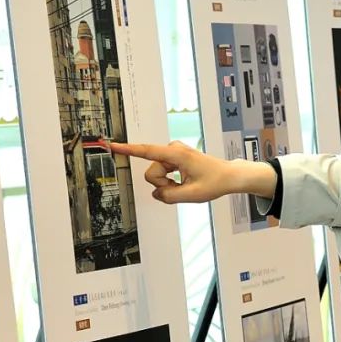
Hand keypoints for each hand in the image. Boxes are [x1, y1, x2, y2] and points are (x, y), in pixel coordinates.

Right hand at [108, 140, 276, 204]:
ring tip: (185, 185)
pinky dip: (171, 182)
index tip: (112, 144)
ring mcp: (173, 153)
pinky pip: (163, 173)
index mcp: (176, 155)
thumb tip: (156, 194)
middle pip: (152, 173)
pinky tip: (184, 181)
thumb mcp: (192, 195)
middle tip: (181, 188)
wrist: (228, 176)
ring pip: (157, 175)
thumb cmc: (215, 182)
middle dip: (162, 185)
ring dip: (168, 185)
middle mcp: (172, 150)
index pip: (146, 151)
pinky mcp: (174, 158)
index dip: (128, 149)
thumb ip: (169, 197)